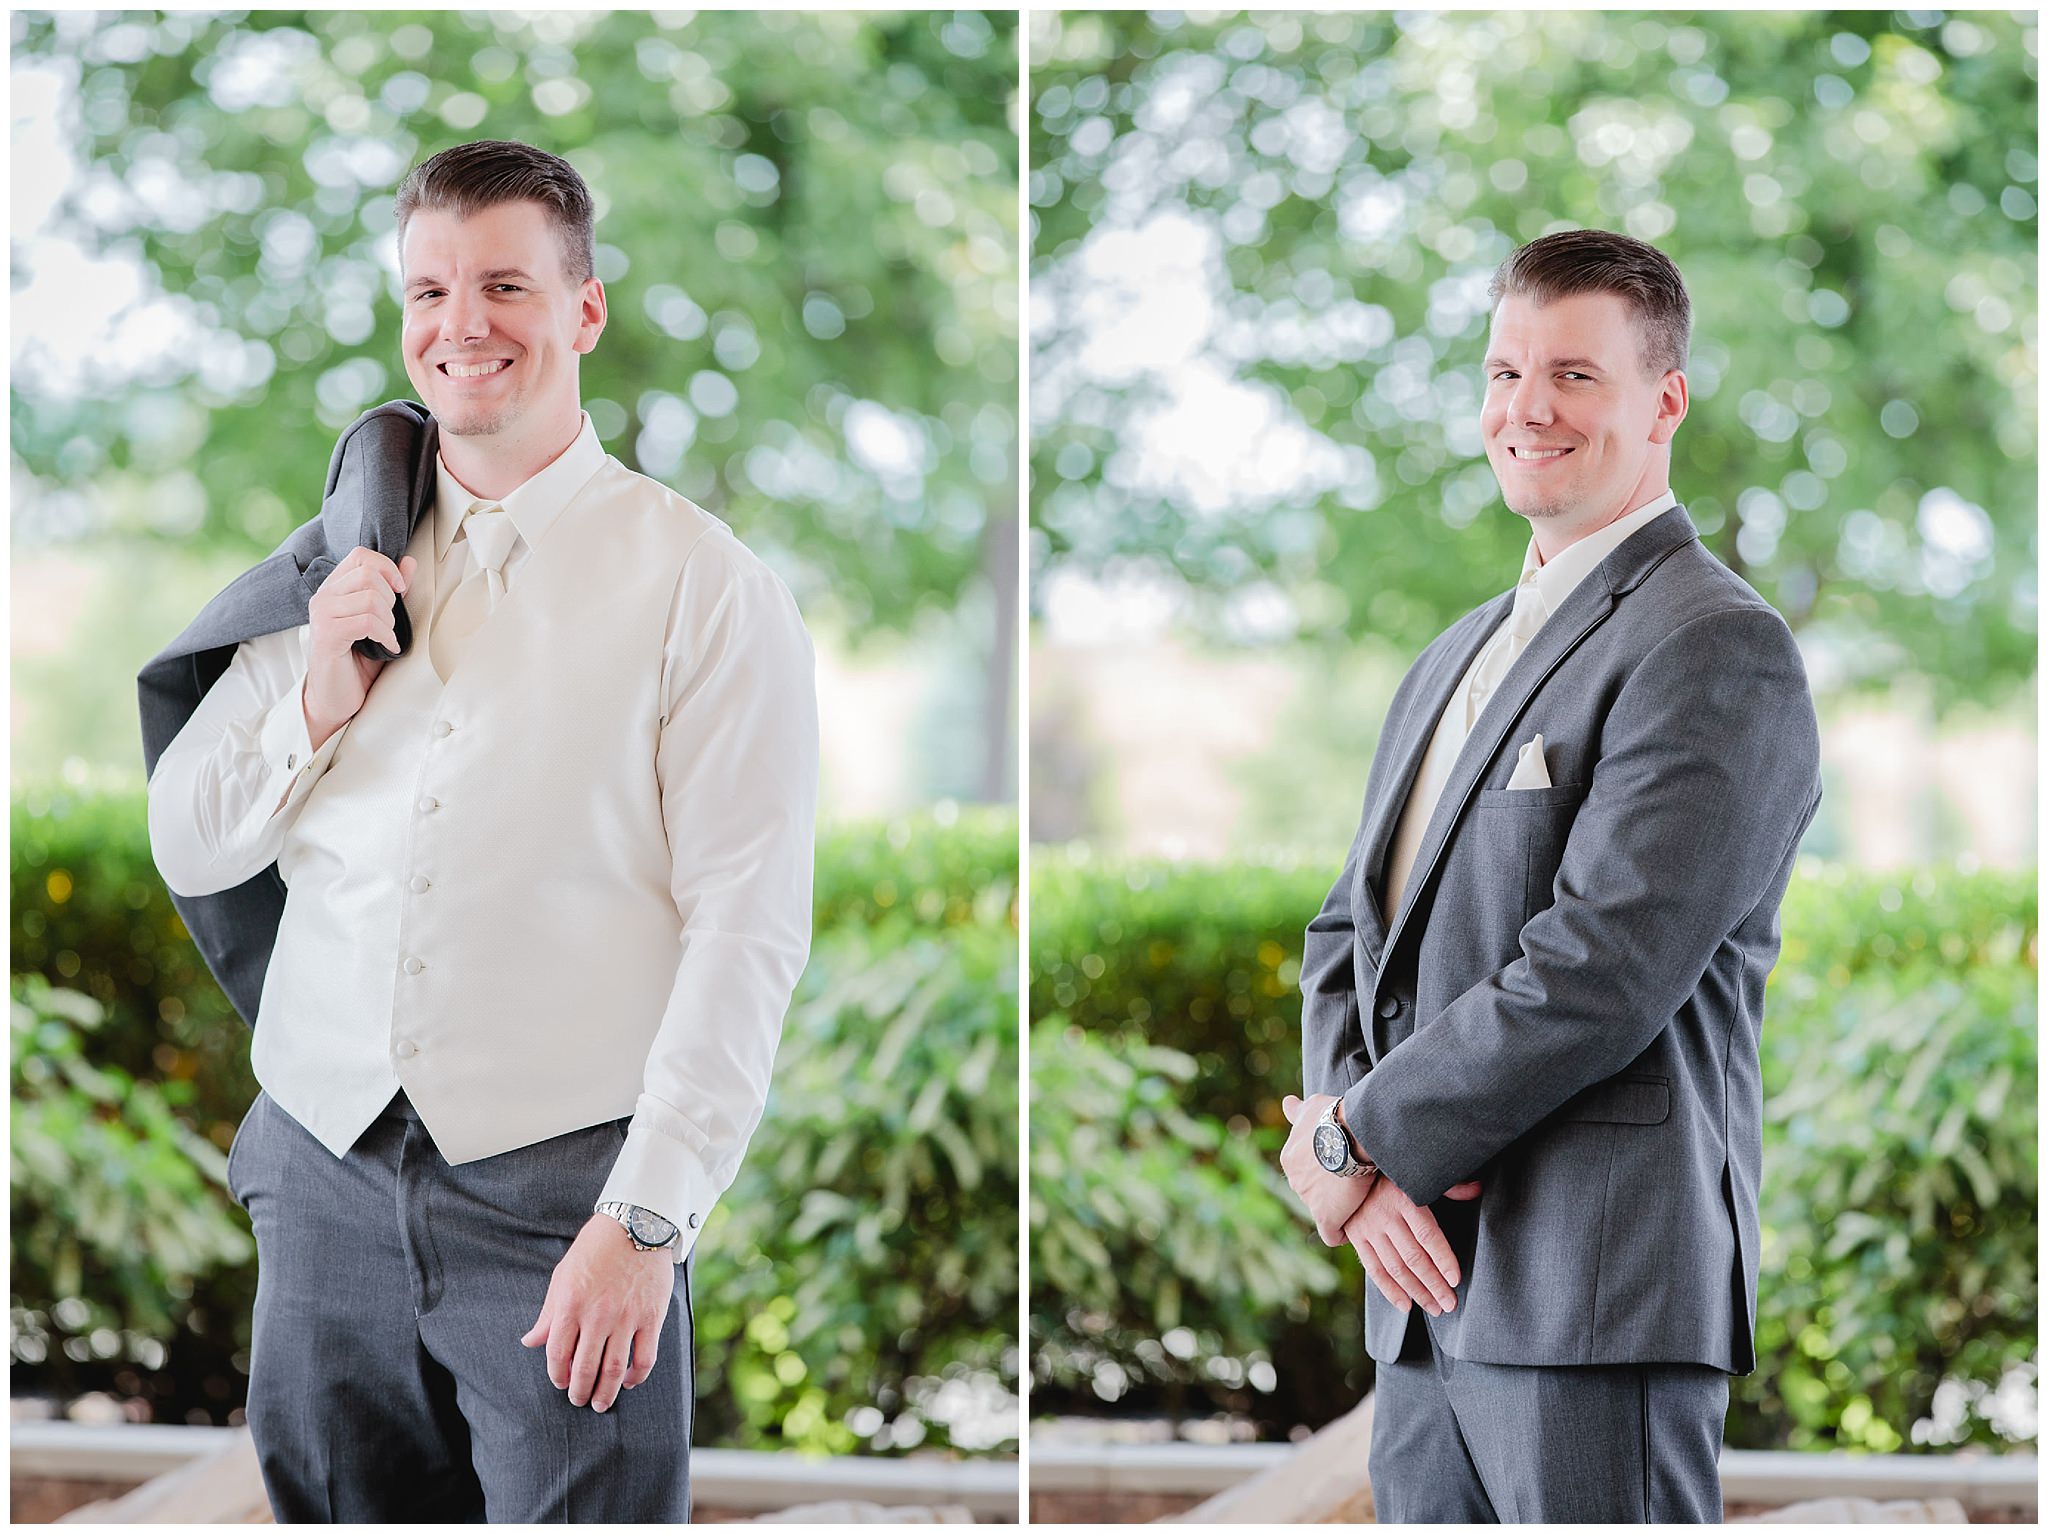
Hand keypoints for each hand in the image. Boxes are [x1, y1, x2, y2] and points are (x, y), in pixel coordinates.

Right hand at [303, 549, 415, 747]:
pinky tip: (388, 647)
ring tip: (386, 637)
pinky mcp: (327, 635)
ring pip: (371, 598)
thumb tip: (410, 562)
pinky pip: (367, 622)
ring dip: (389, 621)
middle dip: (391, 599)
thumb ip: (393, 591)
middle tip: (390, 623)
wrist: (336, 697)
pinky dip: (386, 636)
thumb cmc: (358, 660)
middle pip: (369, 574)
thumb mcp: (381, 620)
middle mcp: (323, 597)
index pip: (361, 555)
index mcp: (334, 588)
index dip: (386, 567)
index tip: (400, 590)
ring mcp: (322, 615)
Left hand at [520, 1214, 676, 1411]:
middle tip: (579, 1400)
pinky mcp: (652, 1317)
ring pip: (614, 1370)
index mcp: (570, 1305)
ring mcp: (627, 1317)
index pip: (557, 1354)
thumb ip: (548, 1314)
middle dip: (579, 1391)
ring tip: (601, 1403)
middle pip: (585, 1368)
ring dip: (606, 1392)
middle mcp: (597, 1315)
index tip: (560, 1382)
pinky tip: (630, 1381)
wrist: (635, 1223)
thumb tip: (530, 1342)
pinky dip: (637, 1376)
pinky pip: (645, 1357)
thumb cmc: (594, 1249)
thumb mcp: (562, 1276)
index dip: (557, 1375)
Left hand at [1279, 1093, 1373, 1244]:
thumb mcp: (1312, 1106)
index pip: (1305, 1169)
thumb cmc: (1334, 1116)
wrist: (1352, 1132)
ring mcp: (1308, 1200)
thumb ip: (1298, 1110)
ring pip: (1323, 1208)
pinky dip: (1340, 1232)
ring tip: (1360, 1200)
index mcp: (1290, 1158)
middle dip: (1328, 1187)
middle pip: (1312, 1189)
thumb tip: (1287, 1103)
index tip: (1341, 1166)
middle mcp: (1294, 1180)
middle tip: (1352, 1181)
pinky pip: (1330, 1234)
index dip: (1324, 1168)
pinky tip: (1351, 1226)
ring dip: (1338, 1206)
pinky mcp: (1326, 1217)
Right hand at [1340, 1169, 1482, 1315]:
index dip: (1443, 1258)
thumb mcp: (1419, 1173)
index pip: (1428, 1235)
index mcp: (1405, 1198)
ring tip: (1435, 1308)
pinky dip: (1390, 1290)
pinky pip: (1374, 1269)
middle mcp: (1385, 1215)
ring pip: (1395, 1267)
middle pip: (1413, 1257)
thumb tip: (1477, 1189)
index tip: (1455, 1279)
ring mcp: (1368, 1228)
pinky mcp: (1356, 1237)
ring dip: (1416, 1292)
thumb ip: (1448, 1186)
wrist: (1349, 1163)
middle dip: (1434, 1284)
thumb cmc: (1393, 1171)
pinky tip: (1406, 1305)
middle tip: (1450, 1304)